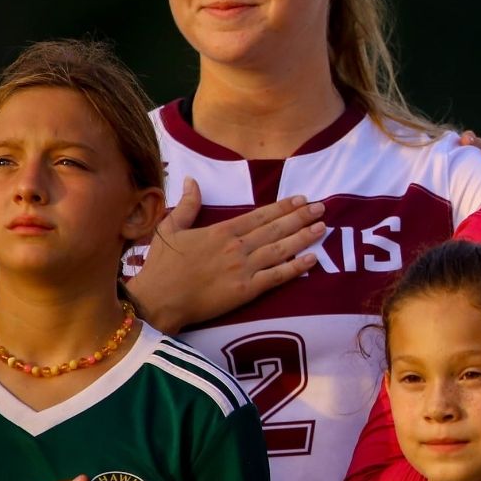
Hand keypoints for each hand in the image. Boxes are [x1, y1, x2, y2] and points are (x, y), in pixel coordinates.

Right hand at [126, 177, 324, 333]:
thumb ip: (187, 205)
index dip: (283, 207)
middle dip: (301, 217)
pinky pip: (277, 277)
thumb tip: (191, 180)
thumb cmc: (162, 266)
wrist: (157, 300)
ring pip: (281, 250)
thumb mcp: (170, 229)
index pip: (260, 215)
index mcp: (221, 231)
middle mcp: (237, 247)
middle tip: (323, 207)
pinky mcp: (246, 291)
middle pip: (276, 229)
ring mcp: (244, 269)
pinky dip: (296, 268)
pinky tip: (312, 259)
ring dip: (304, 237)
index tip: (302, 199)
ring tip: (323, 227)